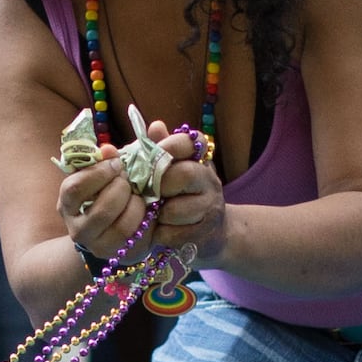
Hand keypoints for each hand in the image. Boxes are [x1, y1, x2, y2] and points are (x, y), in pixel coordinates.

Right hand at [57, 147, 144, 262]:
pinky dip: (149, 220)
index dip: (99, 173)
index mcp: (67, 204)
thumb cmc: (106, 193)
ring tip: (139, 196)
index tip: (116, 163)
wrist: (110, 232)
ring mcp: (99, 246)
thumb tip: (109, 149)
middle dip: (122, 189)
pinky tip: (148, 211)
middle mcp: (78, 229)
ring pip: (123, 226)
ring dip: (137, 205)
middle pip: (102, 209)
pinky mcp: (121, 255)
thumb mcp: (102, 175)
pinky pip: (140, 237)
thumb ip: (107, 158)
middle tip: (129, 180)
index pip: (74, 189)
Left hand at [139, 121, 224, 266]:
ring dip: (159, 214)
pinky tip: (163, 230)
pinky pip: (172, 234)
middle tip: (150, 191)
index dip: (172, 145)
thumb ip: (160, 150)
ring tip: (158, 214)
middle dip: (160, 185)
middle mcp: (210, 181)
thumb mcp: (170, 171)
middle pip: (185, 174)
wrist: (211, 233)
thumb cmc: (181, 196)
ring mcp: (210, 208)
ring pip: (175, 210)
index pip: (193, 142)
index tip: (156, 153)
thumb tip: (155, 126)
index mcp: (200, 161)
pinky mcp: (204, 234)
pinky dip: (160, 234)